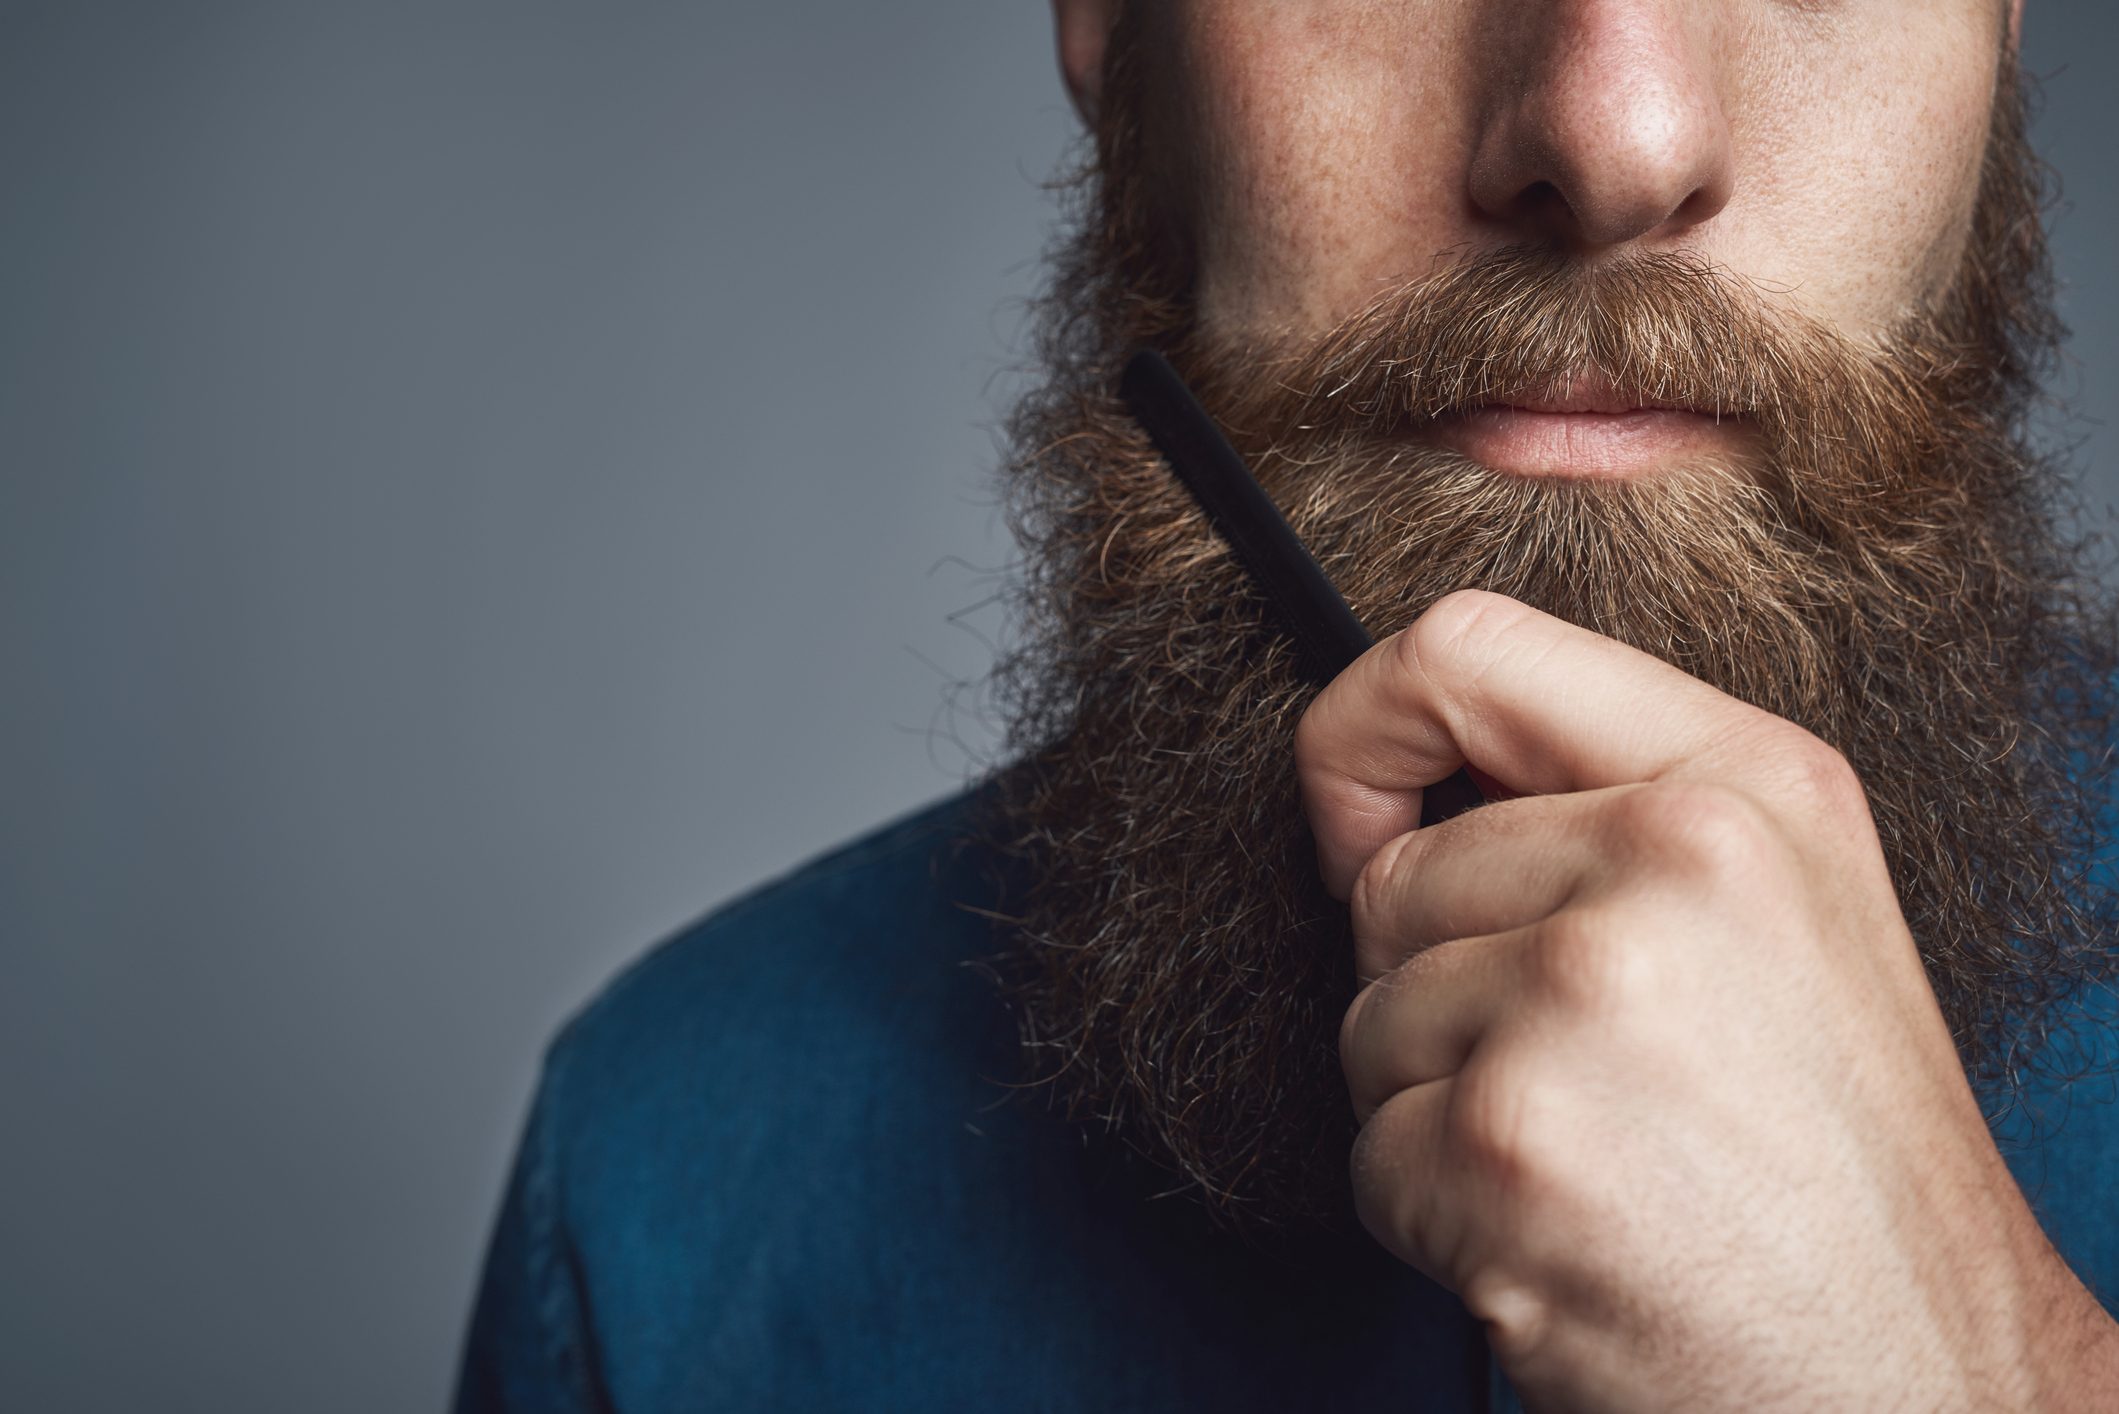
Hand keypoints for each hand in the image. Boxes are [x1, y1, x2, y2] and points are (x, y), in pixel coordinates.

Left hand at [1295, 589, 2118, 1411]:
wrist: (1924, 1379)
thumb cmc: (1840, 1168)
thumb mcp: (1780, 915)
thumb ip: (1607, 810)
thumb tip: (1388, 790)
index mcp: (1743, 781)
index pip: (1463, 647)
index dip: (1366, 731)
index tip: (1358, 824)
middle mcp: (1675, 861)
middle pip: (1391, 878)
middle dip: (1434, 990)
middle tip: (1578, 1079)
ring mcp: (1588, 998)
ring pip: (1368, 1018)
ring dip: (1437, 1111)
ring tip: (1596, 1160)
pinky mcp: (1512, 1141)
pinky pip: (1371, 1150)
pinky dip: (1436, 1216)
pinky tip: (1566, 1236)